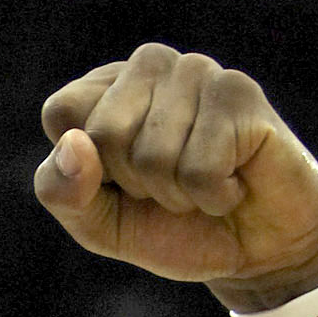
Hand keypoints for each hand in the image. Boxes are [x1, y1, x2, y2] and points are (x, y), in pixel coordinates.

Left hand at [35, 44, 317, 301]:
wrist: (256, 252)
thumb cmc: (174, 228)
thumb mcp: (98, 223)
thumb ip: (61, 191)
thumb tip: (75, 145)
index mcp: (107, 85)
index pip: (61, 113)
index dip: (88, 169)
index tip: (124, 181)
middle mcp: (151, 65)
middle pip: (104, 134)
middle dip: (135, 184)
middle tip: (172, 187)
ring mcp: (198, 71)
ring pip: (152, 155)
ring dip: (178, 194)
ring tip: (206, 185)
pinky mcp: (240, 93)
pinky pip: (199, 170)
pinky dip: (214, 197)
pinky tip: (236, 182)